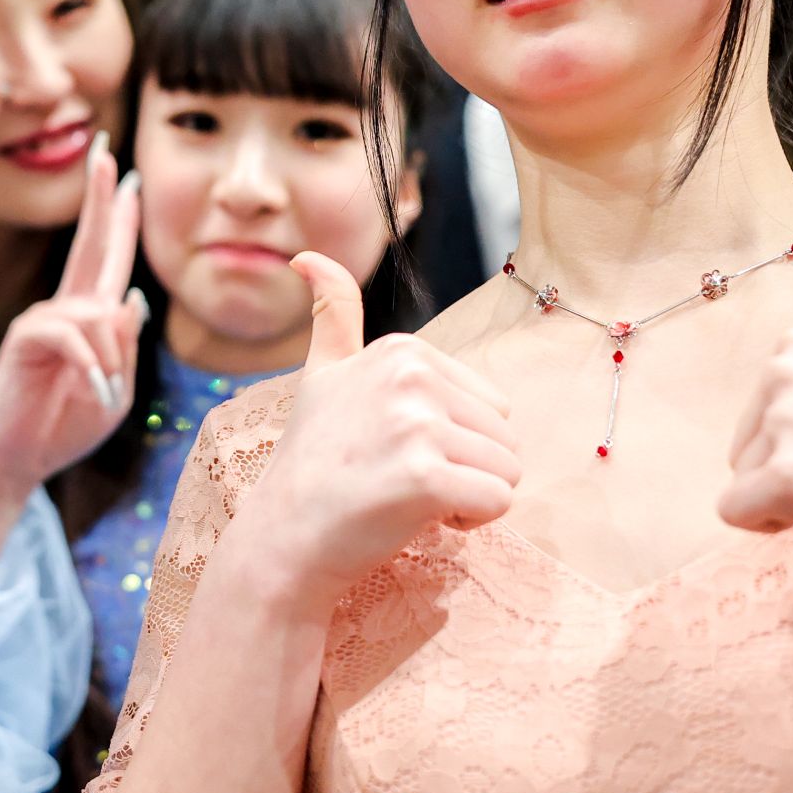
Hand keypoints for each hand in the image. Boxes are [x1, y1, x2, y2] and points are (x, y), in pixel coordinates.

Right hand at [0, 131, 144, 492]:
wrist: (23, 458)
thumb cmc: (68, 426)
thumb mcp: (117, 388)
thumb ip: (128, 345)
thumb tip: (133, 295)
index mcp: (89, 318)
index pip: (108, 259)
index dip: (118, 219)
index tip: (126, 177)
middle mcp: (65, 308)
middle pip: (88, 245)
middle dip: (100, 200)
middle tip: (108, 154)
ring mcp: (43, 318)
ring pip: (100, 314)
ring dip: (112, 361)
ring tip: (101, 396)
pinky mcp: (26, 335)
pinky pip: (76, 335)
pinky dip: (93, 366)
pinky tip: (92, 390)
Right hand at [235, 252, 520, 614]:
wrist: (286, 536)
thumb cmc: (311, 460)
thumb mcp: (322, 374)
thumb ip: (333, 314)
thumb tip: (308, 256)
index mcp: (401, 350)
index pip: (487, 402)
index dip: (453, 437)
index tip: (395, 448)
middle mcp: (411, 377)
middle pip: (504, 435)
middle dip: (466, 467)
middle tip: (400, 478)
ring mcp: (418, 425)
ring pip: (507, 469)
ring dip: (470, 496)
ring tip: (408, 498)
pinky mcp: (428, 477)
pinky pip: (499, 502)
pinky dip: (472, 521)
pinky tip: (421, 519)